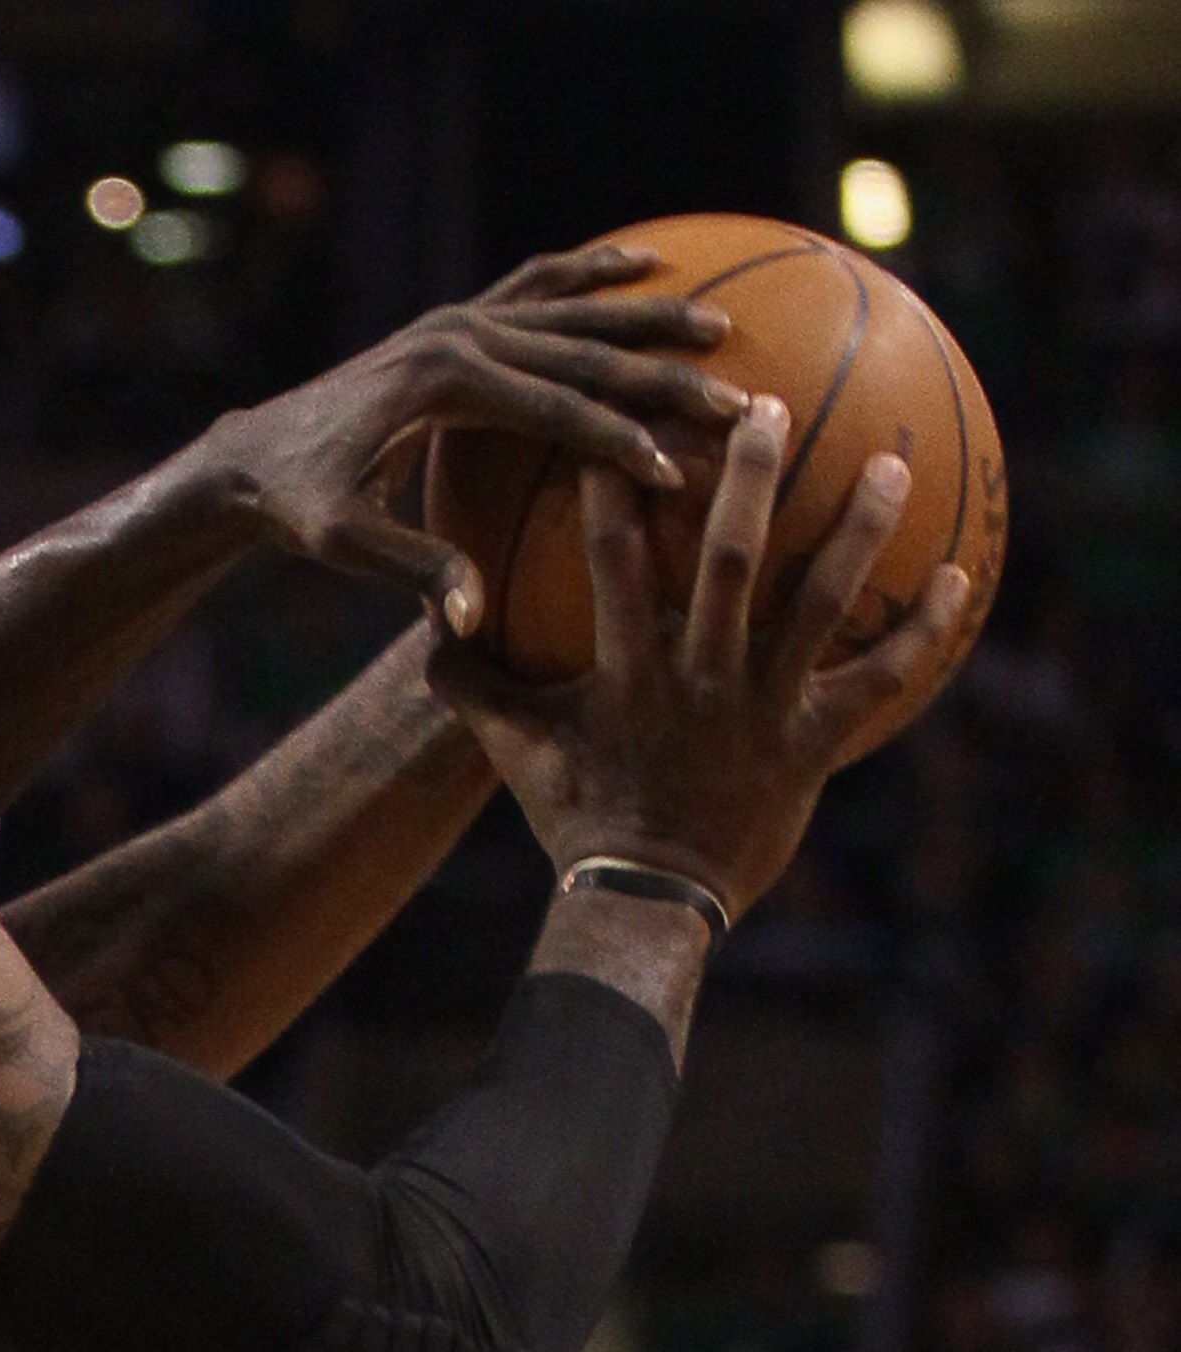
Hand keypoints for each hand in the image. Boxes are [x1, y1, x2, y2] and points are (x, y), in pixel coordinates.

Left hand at [200, 241, 746, 632]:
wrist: (253, 453)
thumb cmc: (298, 508)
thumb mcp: (343, 545)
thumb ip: (411, 570)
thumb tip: (470, 616)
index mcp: (442, 386)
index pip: (554, 411)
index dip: (619, 442)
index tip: (677, 472)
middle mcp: (455, 337)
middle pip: (581, 352)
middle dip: (664, 377)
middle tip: (735, 399)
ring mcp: (455, 320)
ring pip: (571, 308)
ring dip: (648, 314)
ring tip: (722, 322)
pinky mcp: (453, 321)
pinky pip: (535, 285)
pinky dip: (590, 272)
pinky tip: (646, 262)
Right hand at [430, 393, 974, 917]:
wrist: (648, 901)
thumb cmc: (580, 821)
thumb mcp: (516, 754)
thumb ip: (474, 691)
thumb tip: (434, 633)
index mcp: (627, 672)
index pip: (614, 563)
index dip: (617, 491)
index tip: (624, 427)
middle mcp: (700, 677)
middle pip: (729, 560)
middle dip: (748, 477)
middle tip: (768, 406)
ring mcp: (762, 708)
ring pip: (819, 603)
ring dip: (857, 530)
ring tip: (891, 463)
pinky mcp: (812, 741)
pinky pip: (878, 677)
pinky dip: (922, 629)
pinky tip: (959, 578)